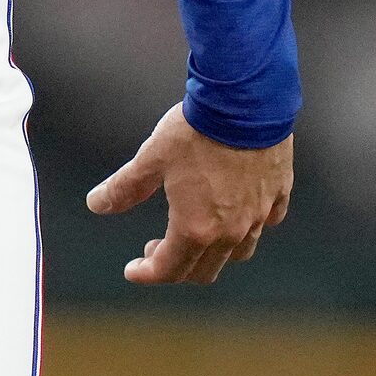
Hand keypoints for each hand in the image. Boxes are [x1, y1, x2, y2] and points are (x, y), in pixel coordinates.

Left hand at [86, 104, 292, 285]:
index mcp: (196, 227)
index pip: (169, 269)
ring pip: (237, 252)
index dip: (147, 273)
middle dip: (175, 266)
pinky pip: (264, 224)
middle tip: (156, 248)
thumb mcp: (151, 158)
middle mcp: (232, 231)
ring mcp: (259, 215)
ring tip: (193, 233)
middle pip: (204, 270)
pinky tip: (233, 211)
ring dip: (211, 252)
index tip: (134, 269)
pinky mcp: (279, 195)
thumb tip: (96, 204)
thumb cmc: (196, 131)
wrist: (246, 102)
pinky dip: (246, 226)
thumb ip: (124, 187)